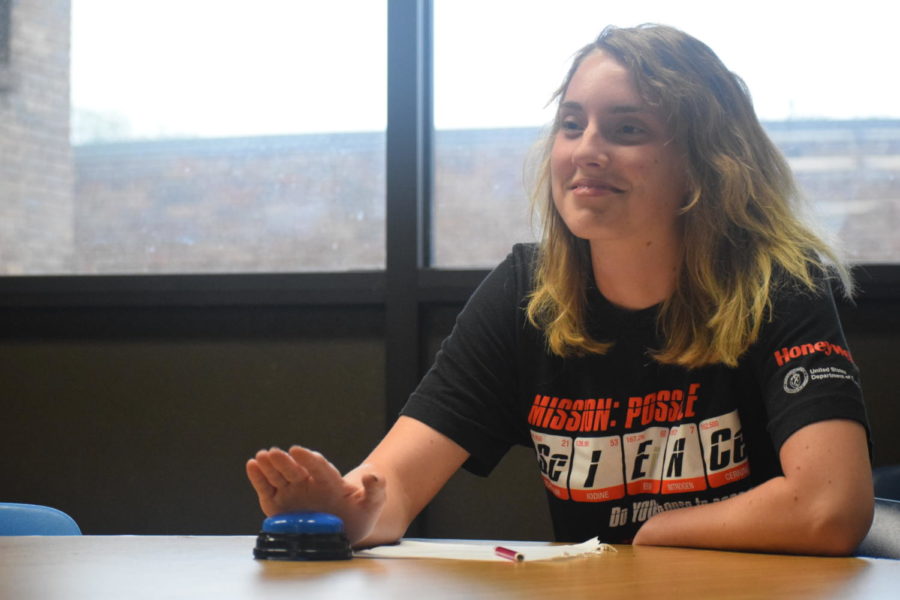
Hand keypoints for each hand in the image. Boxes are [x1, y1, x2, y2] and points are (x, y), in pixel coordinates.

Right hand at [246, 446, 385, 543]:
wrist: (343, 529)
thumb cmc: (358, 514)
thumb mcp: (373, 504)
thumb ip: (376, 490)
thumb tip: (373, 475)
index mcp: (330, 481)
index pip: (319, 467)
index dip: (308, 459)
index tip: (297, 450)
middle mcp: (308, 483)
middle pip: (295, 470)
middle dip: (284, 462)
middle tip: (273, 452)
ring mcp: (292, 492)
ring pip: (279, 477)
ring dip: (268, 467)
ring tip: (260, 457)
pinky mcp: (279, 503)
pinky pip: (267, 490)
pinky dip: (258, 478)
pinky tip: (252, 465)